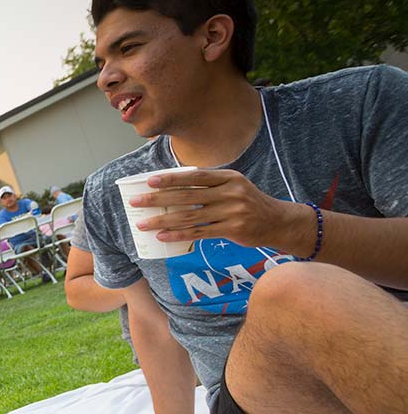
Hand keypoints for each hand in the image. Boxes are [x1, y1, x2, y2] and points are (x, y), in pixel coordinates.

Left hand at [133, 169, 309, 251]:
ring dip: (162, 221)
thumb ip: (210, 185)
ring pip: (189, 216)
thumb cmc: (248, 202)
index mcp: (228, 178)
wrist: (278, 221)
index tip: (150, 181)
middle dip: (158, 199)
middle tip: (136, 202)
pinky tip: (163, 236)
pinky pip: (199, 233)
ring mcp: (232, 212)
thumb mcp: (234, 186)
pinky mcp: (232, 230)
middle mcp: (230, 192)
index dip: (171, 179)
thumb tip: (174, 185)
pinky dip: (179, 234)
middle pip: (187, 196)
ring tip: (143, 224)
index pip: (194, 176)